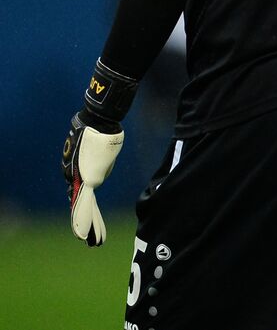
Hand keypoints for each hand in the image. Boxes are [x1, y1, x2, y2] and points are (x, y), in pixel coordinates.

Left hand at [62, 59, 136, 245]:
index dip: (85, 211)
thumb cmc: (104, 127)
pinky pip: (86, 204)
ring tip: (90, 240)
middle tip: (87, 240)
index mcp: (82, 171)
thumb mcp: (105, 144)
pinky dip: (88, 220)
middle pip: (82, 204)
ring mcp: (81, 178)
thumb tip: (112, 143)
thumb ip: (105, 153)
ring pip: (84, 207)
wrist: (100, 120)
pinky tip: (86, 232)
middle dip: (86, 223)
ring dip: (89, 226)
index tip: (88, 225)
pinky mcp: (86, 179)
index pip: (82, 194)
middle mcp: (78, 176)